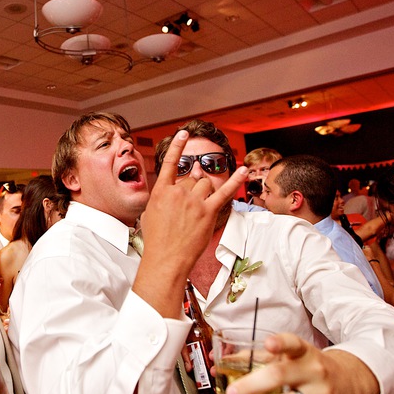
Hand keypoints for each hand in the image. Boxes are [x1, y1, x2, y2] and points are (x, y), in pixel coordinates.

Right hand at [136, 131, 247, 316]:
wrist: (166, 259)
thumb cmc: (156, 240)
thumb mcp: (150, 213)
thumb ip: (162, 196)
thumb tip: (178, 185)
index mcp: (161, 191)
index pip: (170, 163)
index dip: (177, 146)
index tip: (183, 133)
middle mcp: (178, 192)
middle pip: (192, 178)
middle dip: (193, 188)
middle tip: (189, 206)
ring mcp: (194, 201)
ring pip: (206, 184)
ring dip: (205, 193)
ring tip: (198, 210)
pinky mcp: (209, 212)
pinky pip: (225, 192)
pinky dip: (235, 180)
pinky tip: (244, 169)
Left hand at [225, 333, 377, 393]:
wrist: (350, 381)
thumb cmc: (310, 368)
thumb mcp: (291, 357)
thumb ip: (257, 359)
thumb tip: (219, 364)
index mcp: (304, 352)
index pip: (294, 344)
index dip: (281, 343)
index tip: (269, 344)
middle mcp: (315, 371)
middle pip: (282, 376)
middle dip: (253, 385)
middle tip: (232, 393)